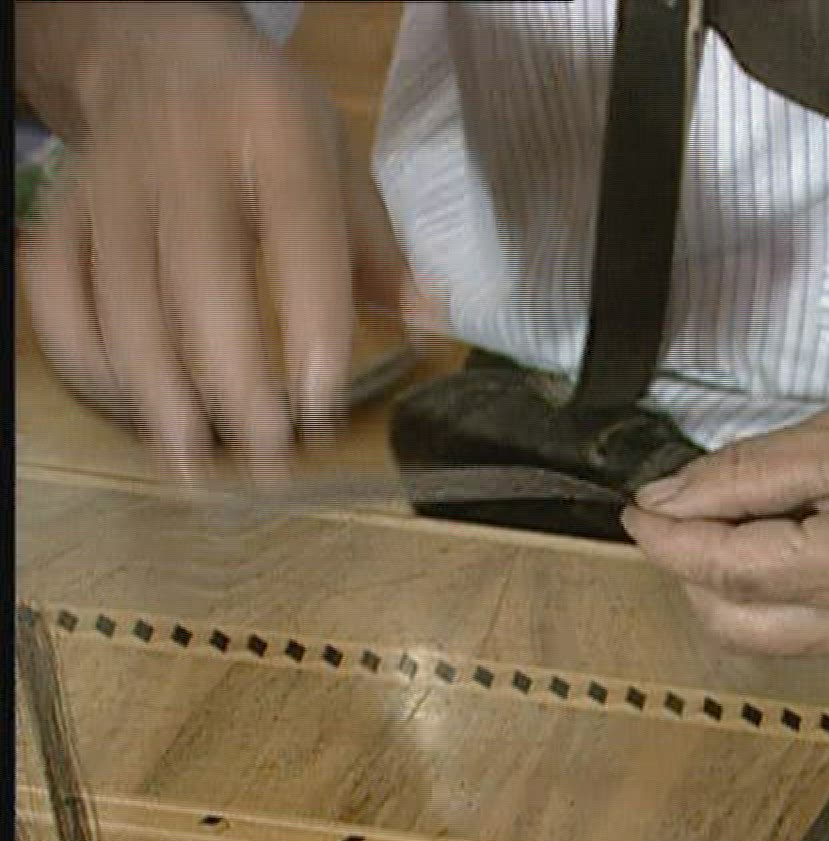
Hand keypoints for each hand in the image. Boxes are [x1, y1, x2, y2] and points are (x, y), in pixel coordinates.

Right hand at [17, 3, 433, 479]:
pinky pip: (58, 295)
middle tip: (267, 447)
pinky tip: (133, 410)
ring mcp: (112, 185)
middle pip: (199, 277)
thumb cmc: (267, 128)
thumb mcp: (341, 168)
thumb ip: (382, 254)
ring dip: (157, 389)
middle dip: (233, 376)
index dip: (312, 326)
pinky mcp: (62, 213)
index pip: (299, 237)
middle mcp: (185, 156)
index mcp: (276, 136)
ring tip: (195, 455)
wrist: (161, 59)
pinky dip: (88, 361)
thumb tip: (432, 330)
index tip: (324, 404)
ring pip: (121, 297)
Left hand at [621, 365, 828, 660]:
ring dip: (732, 583)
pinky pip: (810, 631)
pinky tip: (791, 538)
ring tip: (746, 514)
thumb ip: (744, 475)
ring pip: (767, 635)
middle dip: (692, 568)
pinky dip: (778, 592)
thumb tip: (666, 504)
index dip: (667, 540)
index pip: (727, 572)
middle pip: (734, 623)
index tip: (635, 508)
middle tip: (687, 504)